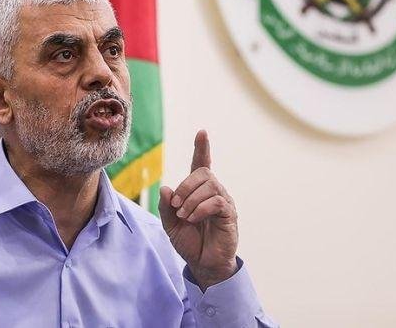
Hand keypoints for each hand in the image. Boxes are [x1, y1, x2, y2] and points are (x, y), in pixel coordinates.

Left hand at [158, 130, 238, 290]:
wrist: (203, 263)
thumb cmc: (189, 241)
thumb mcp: (170, 224)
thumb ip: (166, 207)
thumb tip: (166, 188)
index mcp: (199, 191)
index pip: (202, 164)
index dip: (202, 148)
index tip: (202, 132)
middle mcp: (214, 192)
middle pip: (203, 173)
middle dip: (186, 186)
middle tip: (176, 206)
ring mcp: (223, 202)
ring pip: (210, 185)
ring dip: (191, 199)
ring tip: (184, 216)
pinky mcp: (229, 214)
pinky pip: (216, 201)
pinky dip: (200, 209)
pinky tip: (193, 219)